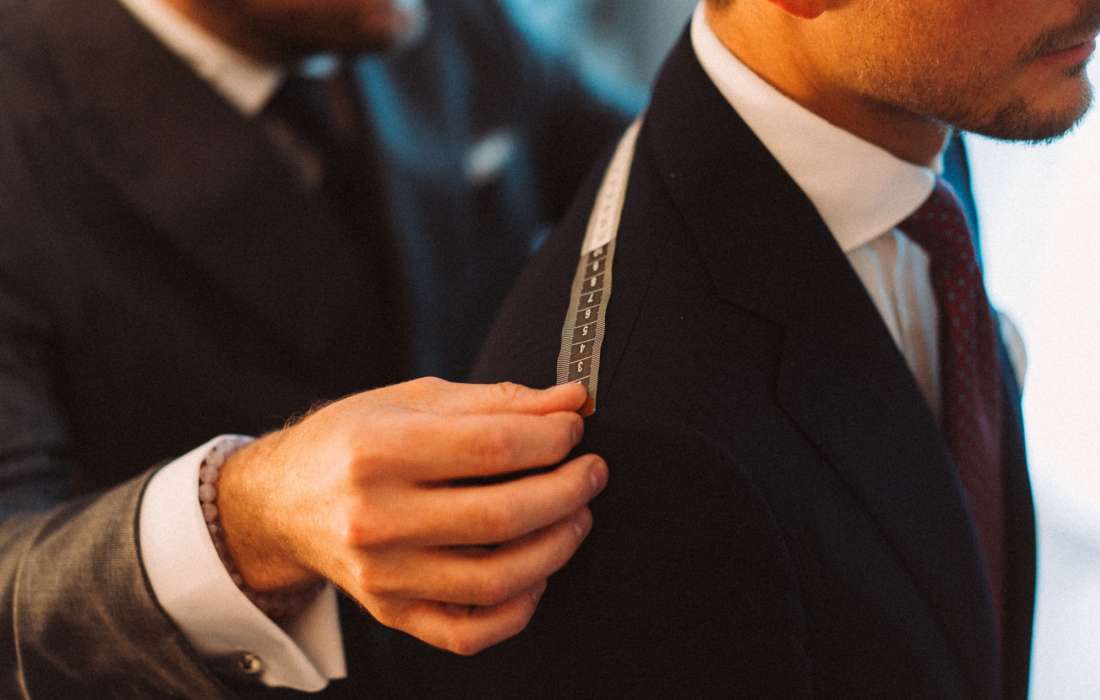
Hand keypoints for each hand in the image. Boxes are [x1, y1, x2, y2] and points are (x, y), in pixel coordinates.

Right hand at [217, 378, 606, 654]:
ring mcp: (382, 575)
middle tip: (591, 472)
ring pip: (495, 581)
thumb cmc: (353, 440)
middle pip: (501, 517)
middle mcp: (374, 518)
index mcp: (377, 450)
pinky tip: (536, 572)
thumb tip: (571, 401)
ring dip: (556, 547)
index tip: (574, 429)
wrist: (284, 501)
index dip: (552, 438)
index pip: (491, 447)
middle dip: (567, 491)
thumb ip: (496, 401)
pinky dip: (519, 607)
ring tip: (576, 516)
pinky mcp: (391, 612)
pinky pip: (470, 631)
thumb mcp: (414, 400)